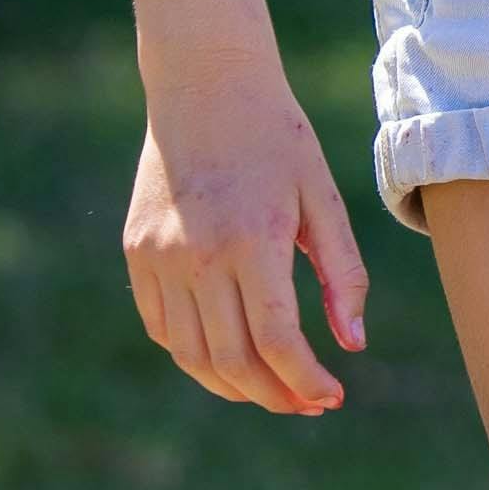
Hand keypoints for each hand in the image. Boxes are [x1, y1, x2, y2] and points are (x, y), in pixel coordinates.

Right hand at [124, 83, 369, 414]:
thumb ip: (341, 272)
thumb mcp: (322, 197)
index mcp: (253, 240)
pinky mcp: (137, 252)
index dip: (305, 381)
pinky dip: (193, 355)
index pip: (275, 341)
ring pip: (190, 354)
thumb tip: (351, 344)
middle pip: (231, 360)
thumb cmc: (277, 138)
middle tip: (307, 403)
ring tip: (271, 389)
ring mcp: (159, 256)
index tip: (332, 396)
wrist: (204, 86)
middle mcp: (198, 255)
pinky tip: (228, 356)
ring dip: (232, 386)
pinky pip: (161, 326)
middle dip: (274, 395)